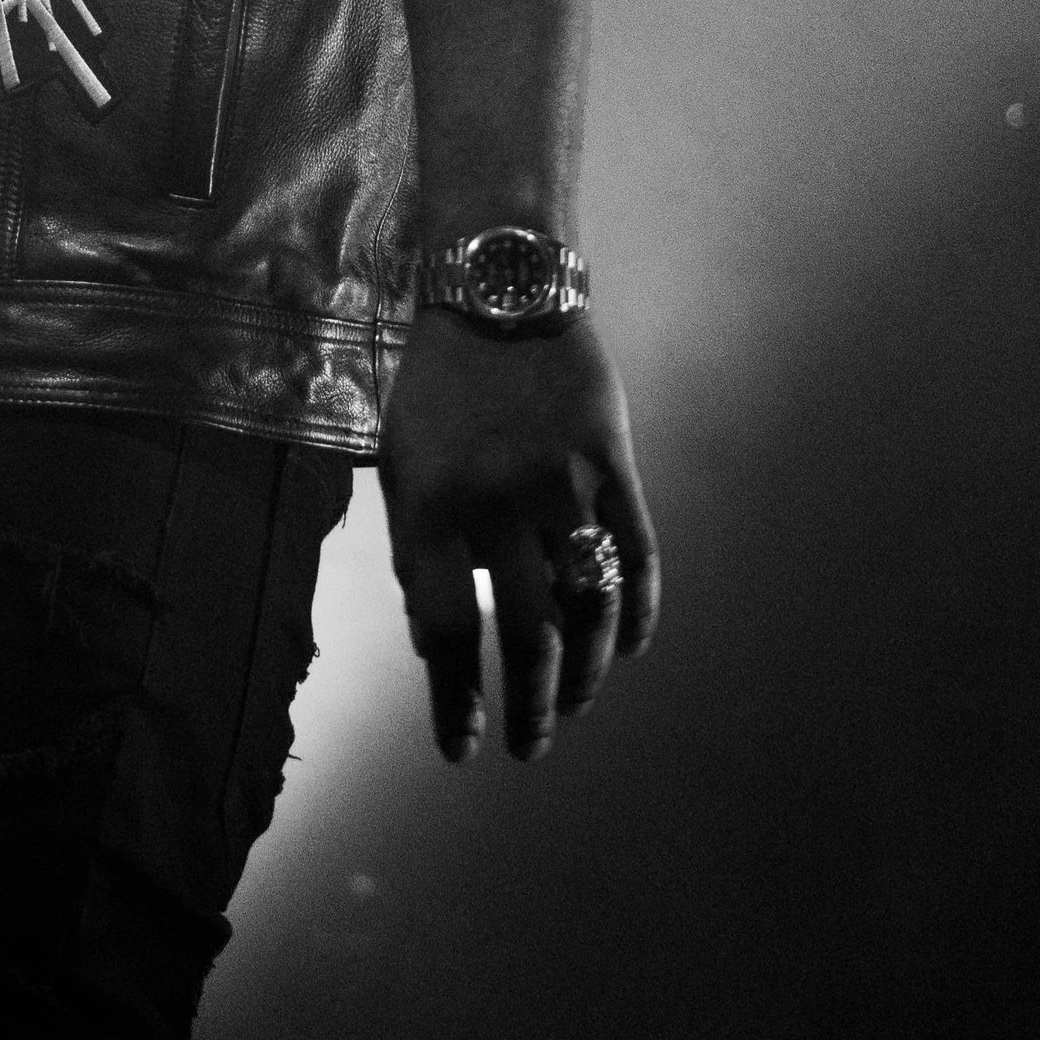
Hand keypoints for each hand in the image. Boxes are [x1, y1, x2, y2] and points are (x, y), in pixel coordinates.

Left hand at [379, 308, 658, 763]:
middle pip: (527, 634)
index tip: (462, 749)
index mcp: (430, 504)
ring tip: (574, 705)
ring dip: (586, 673)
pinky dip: (638, 612)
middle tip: (529, 746)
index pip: (447, 633)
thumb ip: (415, 553)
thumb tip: (435, 647)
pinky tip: (627, 648)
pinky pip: (638, 554)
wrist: (497, 290)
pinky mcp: (613, 460)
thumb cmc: (438, 389)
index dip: (456, 703)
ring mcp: (562, 479)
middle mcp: (497, 500)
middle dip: (531, 706)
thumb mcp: (402, 464)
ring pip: (587, 606)